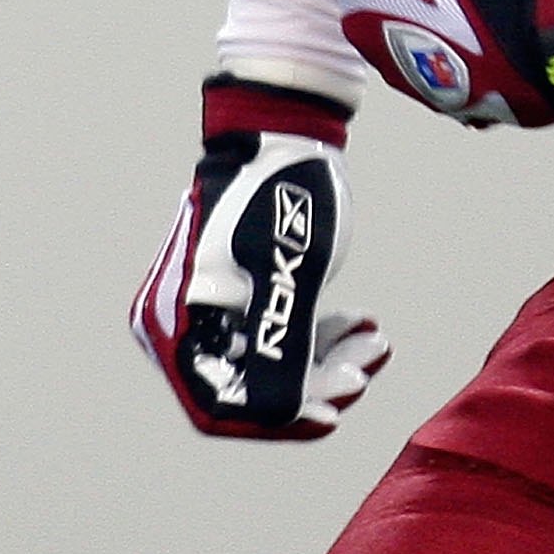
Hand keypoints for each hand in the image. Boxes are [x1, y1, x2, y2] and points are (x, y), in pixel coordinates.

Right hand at [132, 75, 388, 436]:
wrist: (288, 132)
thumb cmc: (285, 191)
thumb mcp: (291, 272)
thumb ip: (280, 345)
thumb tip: (277, 415)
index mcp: (177, 319)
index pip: (220, 405)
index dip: (277, 420)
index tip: (334, 412)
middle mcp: (182, 321)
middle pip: (249, 389)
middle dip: (315, 385)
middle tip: (368, 365)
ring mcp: (210, 308)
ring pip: (271, 365)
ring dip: (328, 362)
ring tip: (376, 340)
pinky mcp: (241, 295)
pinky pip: (277, 336)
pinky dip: (320, 339)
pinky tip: (362, 326)